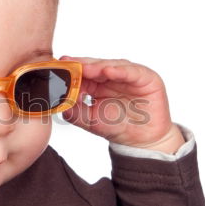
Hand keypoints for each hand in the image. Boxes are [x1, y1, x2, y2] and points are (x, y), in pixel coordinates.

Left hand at [58, 56, 184, 153]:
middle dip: (81, 65)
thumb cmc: (117, 127)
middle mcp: (113, 76)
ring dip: (98, 66)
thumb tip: (58, 103)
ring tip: (85, 68)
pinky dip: (120, 70)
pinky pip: (132, 72)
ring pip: (112, 65)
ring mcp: (129, 75)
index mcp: (98, 83)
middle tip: (68, 63)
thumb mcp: (90, 120)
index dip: (71, 70)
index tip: (57, 68)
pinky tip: (108, 71)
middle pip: (95, 66)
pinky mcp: (146, 78)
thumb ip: (75, 111)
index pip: (83, 72)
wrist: (141, 142)